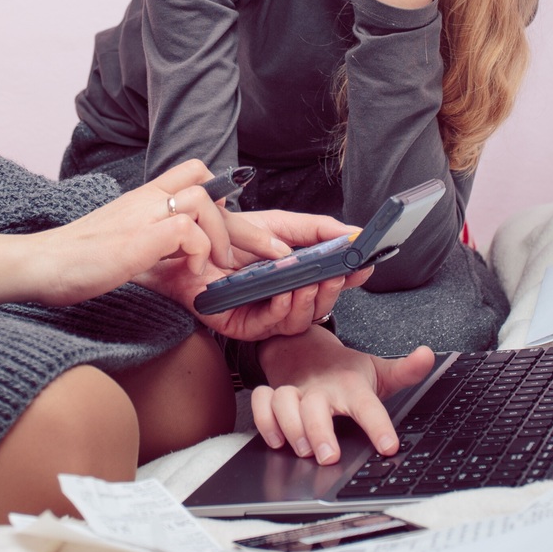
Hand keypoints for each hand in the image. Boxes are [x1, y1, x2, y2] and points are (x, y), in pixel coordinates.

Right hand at [0, 160, 225, 306]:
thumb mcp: (123, 238)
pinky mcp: (140, 238)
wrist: (41, 264)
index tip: (229, 224)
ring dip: (222, 236)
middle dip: (243, 222)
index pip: (193, 173)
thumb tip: (182, 247)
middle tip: (267, 249)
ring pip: (203, 200)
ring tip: (218, 266)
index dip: (220, 194)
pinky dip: (201, 251)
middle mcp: (146, 198)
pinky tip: (194, 271)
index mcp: (142, 197)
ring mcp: (143, 215)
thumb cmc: (77, 260)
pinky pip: (188, 230)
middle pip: (209, 186)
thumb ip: (152, 235)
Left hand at [135, 208, 374, 339]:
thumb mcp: (278, 224)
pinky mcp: (244, 327)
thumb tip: (353, 234)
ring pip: (301, 319)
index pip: (331, 283)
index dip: (350, 277)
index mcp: (296, 277)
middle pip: (321, 305)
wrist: (186, 244)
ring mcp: (266, 315)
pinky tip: (285, 292)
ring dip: (310, 299)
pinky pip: (271, 325)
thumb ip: (316, 229)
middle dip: (334, 290)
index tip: (366, 265)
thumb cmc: (227, 236)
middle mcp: (285, 299)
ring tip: (314, 279)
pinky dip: (282, 308)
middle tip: (341, 273)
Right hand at [250, 328, 436, 464]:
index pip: (367, 405)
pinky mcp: (274, 392)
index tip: (388, 447)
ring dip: (289, 427)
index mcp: (351, 385)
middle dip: (320, 431)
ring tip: (302, 450)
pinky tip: (275, 439)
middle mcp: (321, 388)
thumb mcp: (378, 370)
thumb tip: (427, 355)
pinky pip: (261, 402)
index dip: (378, 426)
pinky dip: (263, 419)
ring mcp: (295, 390)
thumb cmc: (345, 370)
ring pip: (284, 402)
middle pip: (315, 405)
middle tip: (329, 456)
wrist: (305, 348)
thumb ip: (405, 370)